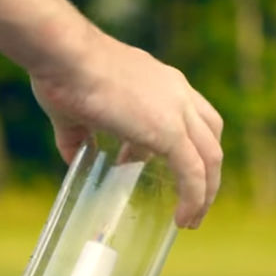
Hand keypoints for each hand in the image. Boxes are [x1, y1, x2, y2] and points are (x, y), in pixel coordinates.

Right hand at [30, 30, 223, 228]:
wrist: (67, 57)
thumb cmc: (64, 75)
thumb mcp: (74, 111)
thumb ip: (78, 135)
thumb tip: (74, 158)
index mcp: (160, 82)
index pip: (191, 115)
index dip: (187, 145)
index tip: (167, 171)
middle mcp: (178, 92)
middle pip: (211, 137)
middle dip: (206, 172)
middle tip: (192, 200)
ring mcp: (178, 111)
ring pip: (210, 158)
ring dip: (206, 192)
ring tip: (191, 219)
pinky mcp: (170, 131)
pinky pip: (194, 173)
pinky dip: (194, 198)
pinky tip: (183, 218)